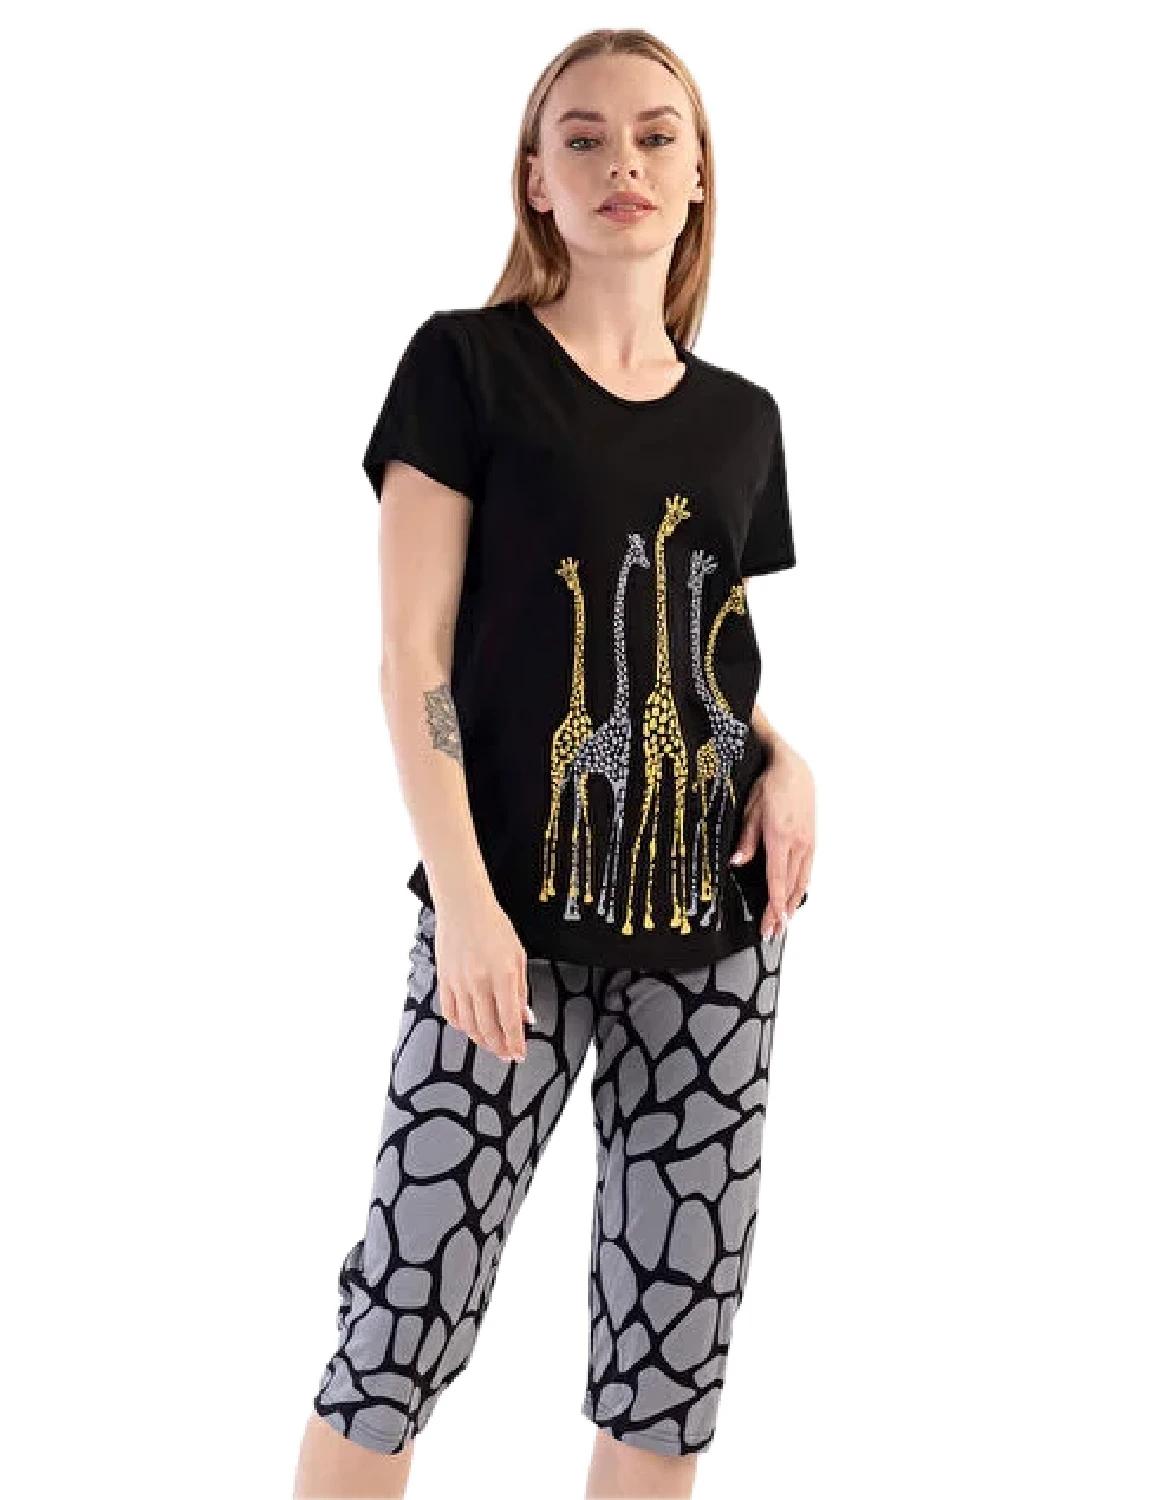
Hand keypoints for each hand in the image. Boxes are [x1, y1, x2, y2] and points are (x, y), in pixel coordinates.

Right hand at [432, 896, 533, 1061]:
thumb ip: (521, 990)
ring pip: (468, 1026)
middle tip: (507, 1055)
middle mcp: (479, 983)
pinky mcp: (444, 980)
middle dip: (500, 1047)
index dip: (515, 1043)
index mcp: (503, 975)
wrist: (464, 906)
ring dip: (481, 1040)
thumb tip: (525, 1017)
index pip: (510, 1021)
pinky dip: (461, 1026)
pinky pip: (451, 1013)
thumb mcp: (518, 956)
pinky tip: (470, 1028)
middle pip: (488, 1029)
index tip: (520, 1055)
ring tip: (492, 1044)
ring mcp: (459, 983)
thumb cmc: (494, 926)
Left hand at [730, 740, 815, 940]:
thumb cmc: (771, 786)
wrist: (795, 770)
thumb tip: (737, 862)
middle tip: (773, 932)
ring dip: (793, 904)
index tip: (772, 922)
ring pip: (802, 881)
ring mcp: (808, 843)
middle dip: (782, 912)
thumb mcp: (751, 809)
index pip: (777, 879)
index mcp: (780, 837)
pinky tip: (796, 897)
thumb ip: (746, 840)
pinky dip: (801, 887)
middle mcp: (798, 843)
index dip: (774, 904)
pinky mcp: (811, 840)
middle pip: (790, 886)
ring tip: (784, 922)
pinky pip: (807, 870)